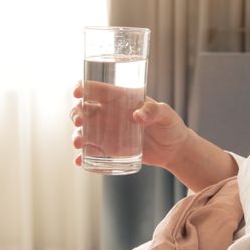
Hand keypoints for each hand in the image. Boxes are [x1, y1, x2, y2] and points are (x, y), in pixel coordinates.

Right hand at [70, 81, 188, 168]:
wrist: (174, 149)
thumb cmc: (170, 125)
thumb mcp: (166, 114)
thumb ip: (154, 111)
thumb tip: (137, 115)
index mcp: (122, 100)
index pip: (99, 90)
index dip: (84, 88)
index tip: (78, 92)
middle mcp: (111, 115)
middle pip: (85, 110)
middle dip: (76, 114)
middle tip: (79, 122)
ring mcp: (108, 133)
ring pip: (85, 132)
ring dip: (77, 136)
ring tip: (79, 144)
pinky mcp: (111, 150)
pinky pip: (92, 153)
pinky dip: (82, 157)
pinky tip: (79, 161)